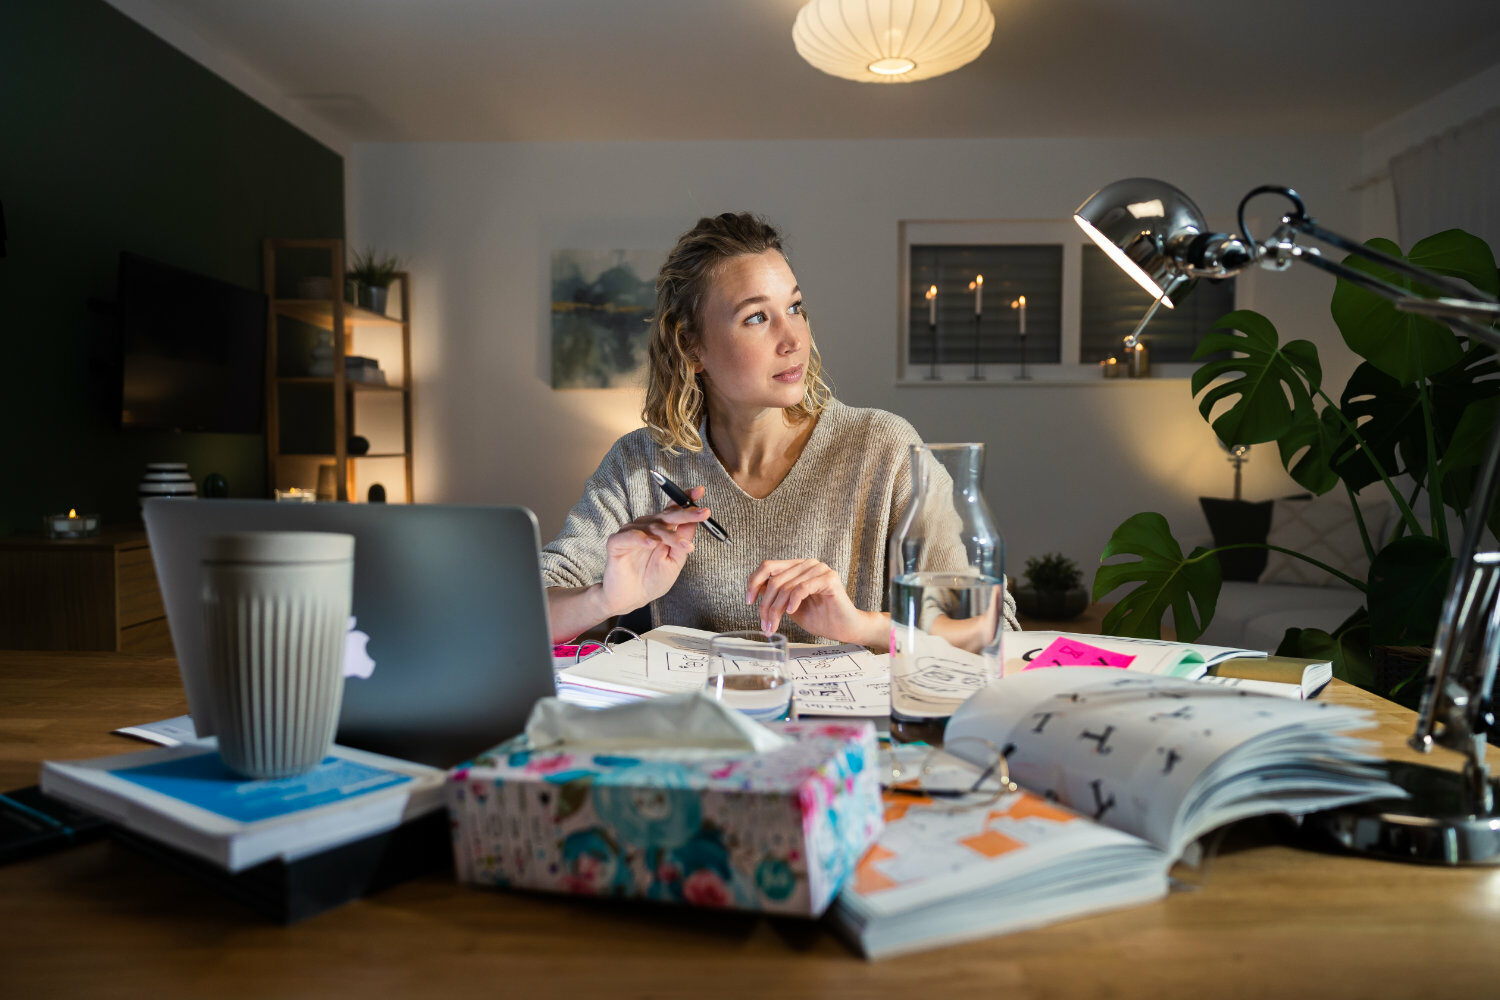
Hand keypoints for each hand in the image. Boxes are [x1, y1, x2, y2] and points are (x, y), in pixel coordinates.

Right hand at [599, 486, 710, 616]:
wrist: (632, 599)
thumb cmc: (652, 579)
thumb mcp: (675, 560)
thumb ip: (683, 539)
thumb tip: (695, 520)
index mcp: (660, 529)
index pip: (673, 509)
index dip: (685, 498)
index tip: (700, 491)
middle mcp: (646, 527)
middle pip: (666, 515)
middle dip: (686, 513)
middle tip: (703, 514)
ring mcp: (631, 533)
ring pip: (652, 528)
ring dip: (669, 536)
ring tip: (684, 546)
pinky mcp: (616, 543)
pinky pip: (629, 537)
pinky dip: (641, 539)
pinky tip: (652, 544)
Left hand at [746, 558, 883, 646]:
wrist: (845, 628)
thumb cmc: (820, 618)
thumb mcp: (789, 607)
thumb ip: (775, 596)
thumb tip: (755, 590)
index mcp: (797, 567)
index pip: (768, 566)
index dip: (753, 582)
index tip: (748, 601)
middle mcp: (807, 564)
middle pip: (775, 580)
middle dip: (766, 605)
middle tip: (765, 625)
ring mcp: (819, 569)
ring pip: (786, 587)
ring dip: (776, 609)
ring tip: (774, 626)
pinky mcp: (829, 578)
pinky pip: (802, 587)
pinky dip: (793, 601)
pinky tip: (791, 612)